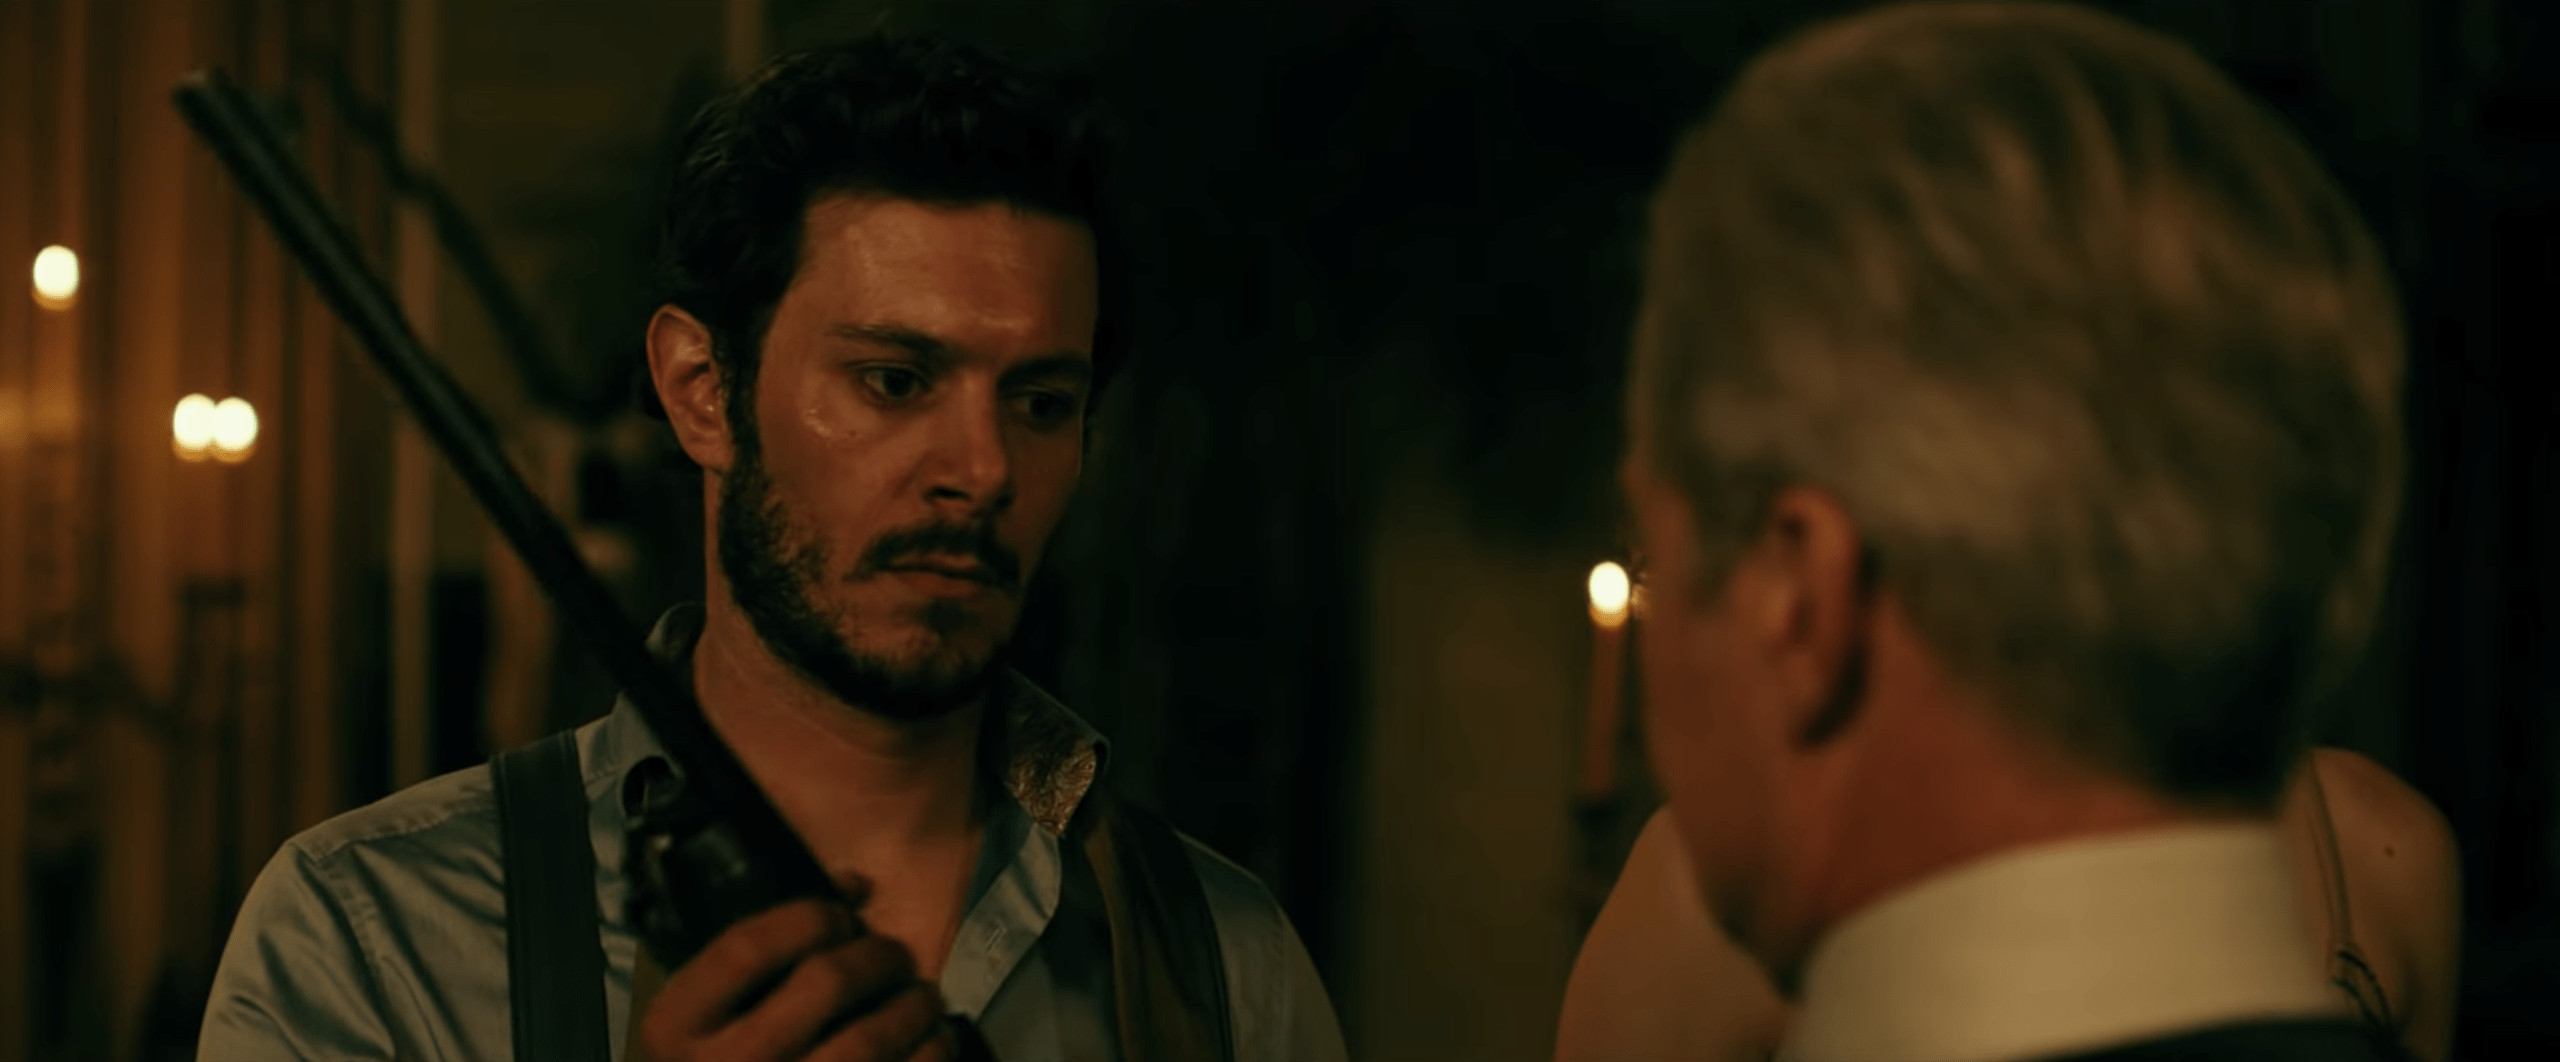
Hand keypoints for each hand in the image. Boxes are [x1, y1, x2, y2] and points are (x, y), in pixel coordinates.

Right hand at [631, 895, 961, 1061]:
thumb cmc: (731, 1059)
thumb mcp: (713, 1010)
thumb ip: (767, 949)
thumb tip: (855, 887)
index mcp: (680, 1027)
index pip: (747, 947)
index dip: (808, 918)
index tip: (840, 919)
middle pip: (827, 981)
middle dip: (879, 956)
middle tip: (896, 957)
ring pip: (872, 1036)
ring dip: (914, 1005)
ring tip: (922, 999)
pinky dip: (932, 1050)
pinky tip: (931, 1042)